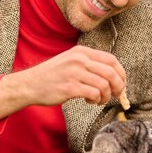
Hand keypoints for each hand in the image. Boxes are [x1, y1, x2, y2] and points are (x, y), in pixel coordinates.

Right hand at [0, 46, 125, 120]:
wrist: (30, 84)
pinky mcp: (70, 88)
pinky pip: (94, 94)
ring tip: (98, 99)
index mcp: (82, 52)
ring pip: (104, 85)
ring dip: (105, 96)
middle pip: (111, 72)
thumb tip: (113, 75)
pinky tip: (90, 101)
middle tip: (116, 95)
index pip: (111, 59)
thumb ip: (89, 63)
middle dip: (118, 86)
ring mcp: (75, 73)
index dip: (121, 73)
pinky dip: (96, 100)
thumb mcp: (71, 60)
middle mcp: (79, 60)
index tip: (121, 83)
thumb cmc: (52, 75)